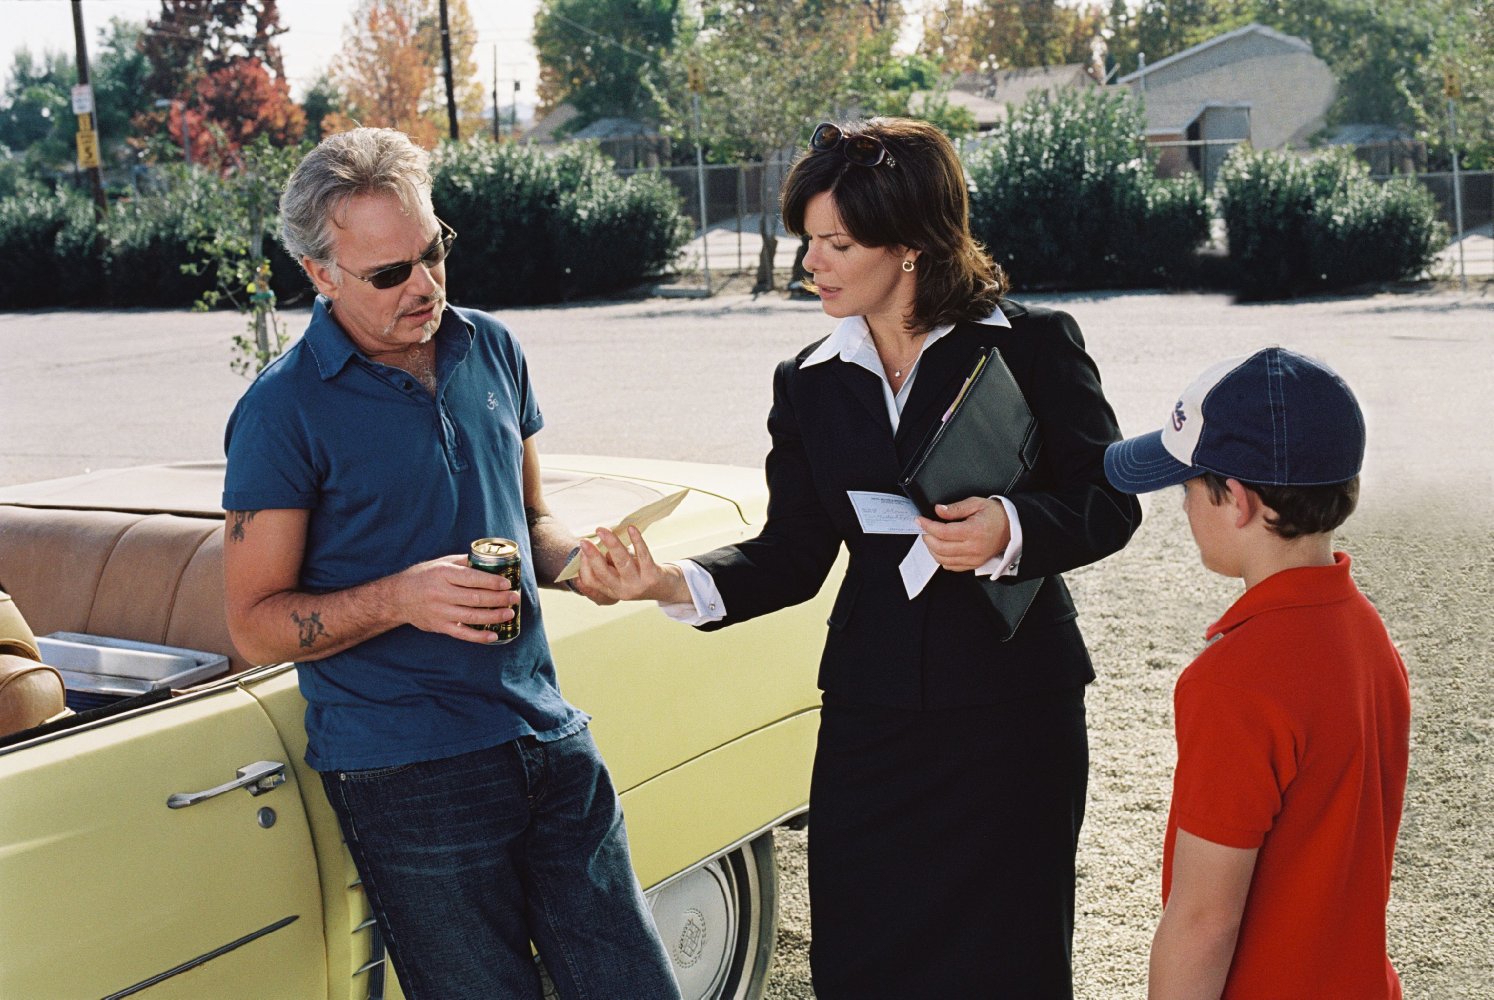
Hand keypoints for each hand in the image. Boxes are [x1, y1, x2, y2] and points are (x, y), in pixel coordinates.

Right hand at [392, 555, 518, 643]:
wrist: (397, 598)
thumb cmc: (423, 577)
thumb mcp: (440, 563)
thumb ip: (464, 562)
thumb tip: (489, 560)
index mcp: (443, 574)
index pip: (472, 578)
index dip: (492, 581)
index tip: (507, 583)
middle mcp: (441, 594)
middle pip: (475, 598)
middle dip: (498, 599)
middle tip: (514, 598)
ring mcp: (440, 612)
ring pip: (472, 616)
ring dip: (493, 616)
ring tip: (509, 613)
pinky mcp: (439, 626)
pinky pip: (462, 633)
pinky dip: (479, 636)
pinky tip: (493, 635)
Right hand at [575, 526, 686, 605]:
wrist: (667, 588)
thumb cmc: (640, 576)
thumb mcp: (620, 575)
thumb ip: (607, 564)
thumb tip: (588, 548)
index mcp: (612, 590)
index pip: (591, 580)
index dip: (584, 565)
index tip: (583, 548)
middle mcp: (623, 590)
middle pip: (603, 573)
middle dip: (592, 555)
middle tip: (584, 541)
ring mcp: (638, 584)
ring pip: (622, 562)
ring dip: (611, 544)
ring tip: (602, 531)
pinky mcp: (653, 576)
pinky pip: (643, 555)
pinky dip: (637, 541)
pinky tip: (631, 529)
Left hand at [916, 497, 1009, 572]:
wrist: (1012, 528)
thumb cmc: (996, 515)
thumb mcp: (976, 503)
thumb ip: (955, 508)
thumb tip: (938, 510)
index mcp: (974, 531)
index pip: (943, 532)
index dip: (928, 526)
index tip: (920, 520)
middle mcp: (974, 548)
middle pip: (941, 548)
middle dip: (927, 538)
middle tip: (924, 529)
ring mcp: (974, 558)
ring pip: (943, 560)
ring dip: (932, 549)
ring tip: (930, 537)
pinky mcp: (974, 564)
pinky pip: (952, 566)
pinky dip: (941, 558)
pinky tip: (940, 548)